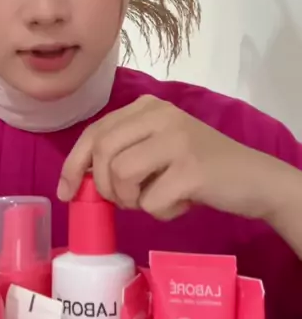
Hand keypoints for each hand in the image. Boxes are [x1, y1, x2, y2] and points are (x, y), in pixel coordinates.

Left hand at [57, 95, 291, 221]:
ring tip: (156, 199)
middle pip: (102, 152)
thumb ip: (123, 151)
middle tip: (126, 202)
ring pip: (120, 175)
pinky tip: (180, 203)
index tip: (66, 191)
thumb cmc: (199, 167)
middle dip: (104, 187)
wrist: (252, 178)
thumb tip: (78, 179)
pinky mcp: (190, 168)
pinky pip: (150, 201)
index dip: (74, 163)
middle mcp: (159, 114)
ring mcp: (175, 139)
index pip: (95, 131)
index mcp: (147, 106)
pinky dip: (160, 212)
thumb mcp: (158, 147)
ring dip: (132, 200)